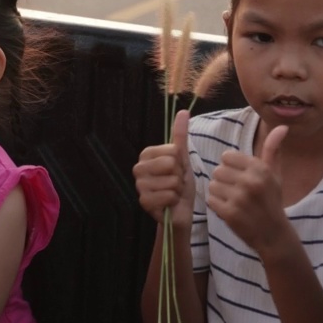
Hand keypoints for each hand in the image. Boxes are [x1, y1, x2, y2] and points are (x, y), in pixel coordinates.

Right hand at [134, 110, 195, 227]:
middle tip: (175, 183)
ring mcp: (139, 185)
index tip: (177, 170)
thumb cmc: (181, 184)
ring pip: (171, 181)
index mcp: (146, 155)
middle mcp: (138, 168)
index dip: (180, 162)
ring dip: (177, 190)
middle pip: (170, 164)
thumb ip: (180, 135)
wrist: (180, 211)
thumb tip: (184, 111)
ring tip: (173, 193)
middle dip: (179, 176)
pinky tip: (169, 203)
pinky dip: (174, 200)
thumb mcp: (183, 158)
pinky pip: (168, 195)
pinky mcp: (143, 202)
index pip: (171, 150)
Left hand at [207, 124, 289, 252]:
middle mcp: (250, 181)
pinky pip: (210, 200)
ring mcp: (239, 198)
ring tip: (234, 201)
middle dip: (224, 181)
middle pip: (217, 170)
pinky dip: (217, 205)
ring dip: (219, 193)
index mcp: (260, 168)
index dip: (231, 167)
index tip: (241, 178)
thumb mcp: (275, 174)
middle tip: (237, 192)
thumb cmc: (272, 201)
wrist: (274, 235)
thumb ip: (272, 149)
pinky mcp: (230, 213)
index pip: (227, 156)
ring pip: (212, 184)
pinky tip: (230, 210)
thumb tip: (282, 126)